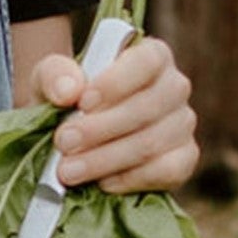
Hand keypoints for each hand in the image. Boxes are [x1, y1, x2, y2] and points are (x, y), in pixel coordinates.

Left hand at [33, 33, 197, 192]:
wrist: (74, 137)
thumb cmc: (69, 99)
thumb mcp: (52, 78)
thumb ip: (54, 75)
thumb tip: (68, 90)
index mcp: (151, 55)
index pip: (147, 61)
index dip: (117, 82)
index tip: (83, 102)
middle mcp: (174, 86)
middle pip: (147, 108)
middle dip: (99, 129)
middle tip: (64, 142)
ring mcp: (183, 124)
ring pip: (151, 143)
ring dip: (105, 159)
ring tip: (68, 170)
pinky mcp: (185, 159)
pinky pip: (167, 172)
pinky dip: (130, 180)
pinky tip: (102, 182)